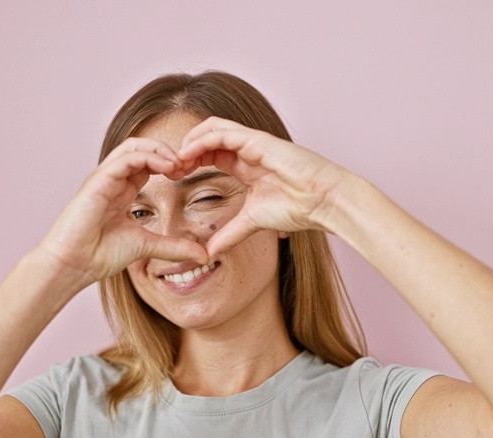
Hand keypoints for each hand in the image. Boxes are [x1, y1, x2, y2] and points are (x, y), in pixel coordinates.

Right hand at [37, 137, 207, 285]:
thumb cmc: (99, 255)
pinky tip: (166, 167)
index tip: (190, 173)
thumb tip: (203, 255)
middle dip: (167, 151)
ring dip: (160, 150)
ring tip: (179, 163)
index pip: (147, 163)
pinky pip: (125, 158)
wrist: (73, 265)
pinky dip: (148, 157)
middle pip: (141, 148)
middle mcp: (112, 180)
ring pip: (133, 147)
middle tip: (188, 164)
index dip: (171, 163)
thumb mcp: (147, 247)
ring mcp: (104, 178)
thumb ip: (174, 248)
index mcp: (121, 191)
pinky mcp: (98, 181)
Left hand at [176, 117, 349, 255]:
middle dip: (185, 150)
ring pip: (212, 128)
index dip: (190, 162)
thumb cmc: (297, 208)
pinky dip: (202, 139)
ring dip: (190, 141)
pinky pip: (223, 131)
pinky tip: (188, 153)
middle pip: (207, 138)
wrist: (322, 201)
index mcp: (246, 165)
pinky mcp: (258, 140)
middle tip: (169, 168)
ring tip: (176, 159)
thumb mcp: (252, 222)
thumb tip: (209, 253)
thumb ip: (230, 234)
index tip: (174, 178)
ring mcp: (253, 142)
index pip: (210, 154)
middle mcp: (248, 149)